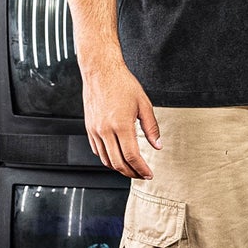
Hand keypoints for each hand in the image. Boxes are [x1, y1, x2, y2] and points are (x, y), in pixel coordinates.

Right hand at [80, 58, 160, 178]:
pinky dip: (107, 158)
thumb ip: (151, 128)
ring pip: (106, 159)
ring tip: (130, 169)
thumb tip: (157, 145)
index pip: (132, 156)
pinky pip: (97, 150)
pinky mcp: (89, 128)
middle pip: (118, 163)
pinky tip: (116, 156)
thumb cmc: (122, 84)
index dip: (141, 169)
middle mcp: (106, 130)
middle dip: (131, 173)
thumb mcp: (144, 104)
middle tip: (141, 175)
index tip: (148, 174)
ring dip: (119, 168)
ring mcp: (95, 130)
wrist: (100, 71)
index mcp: (121, 125)